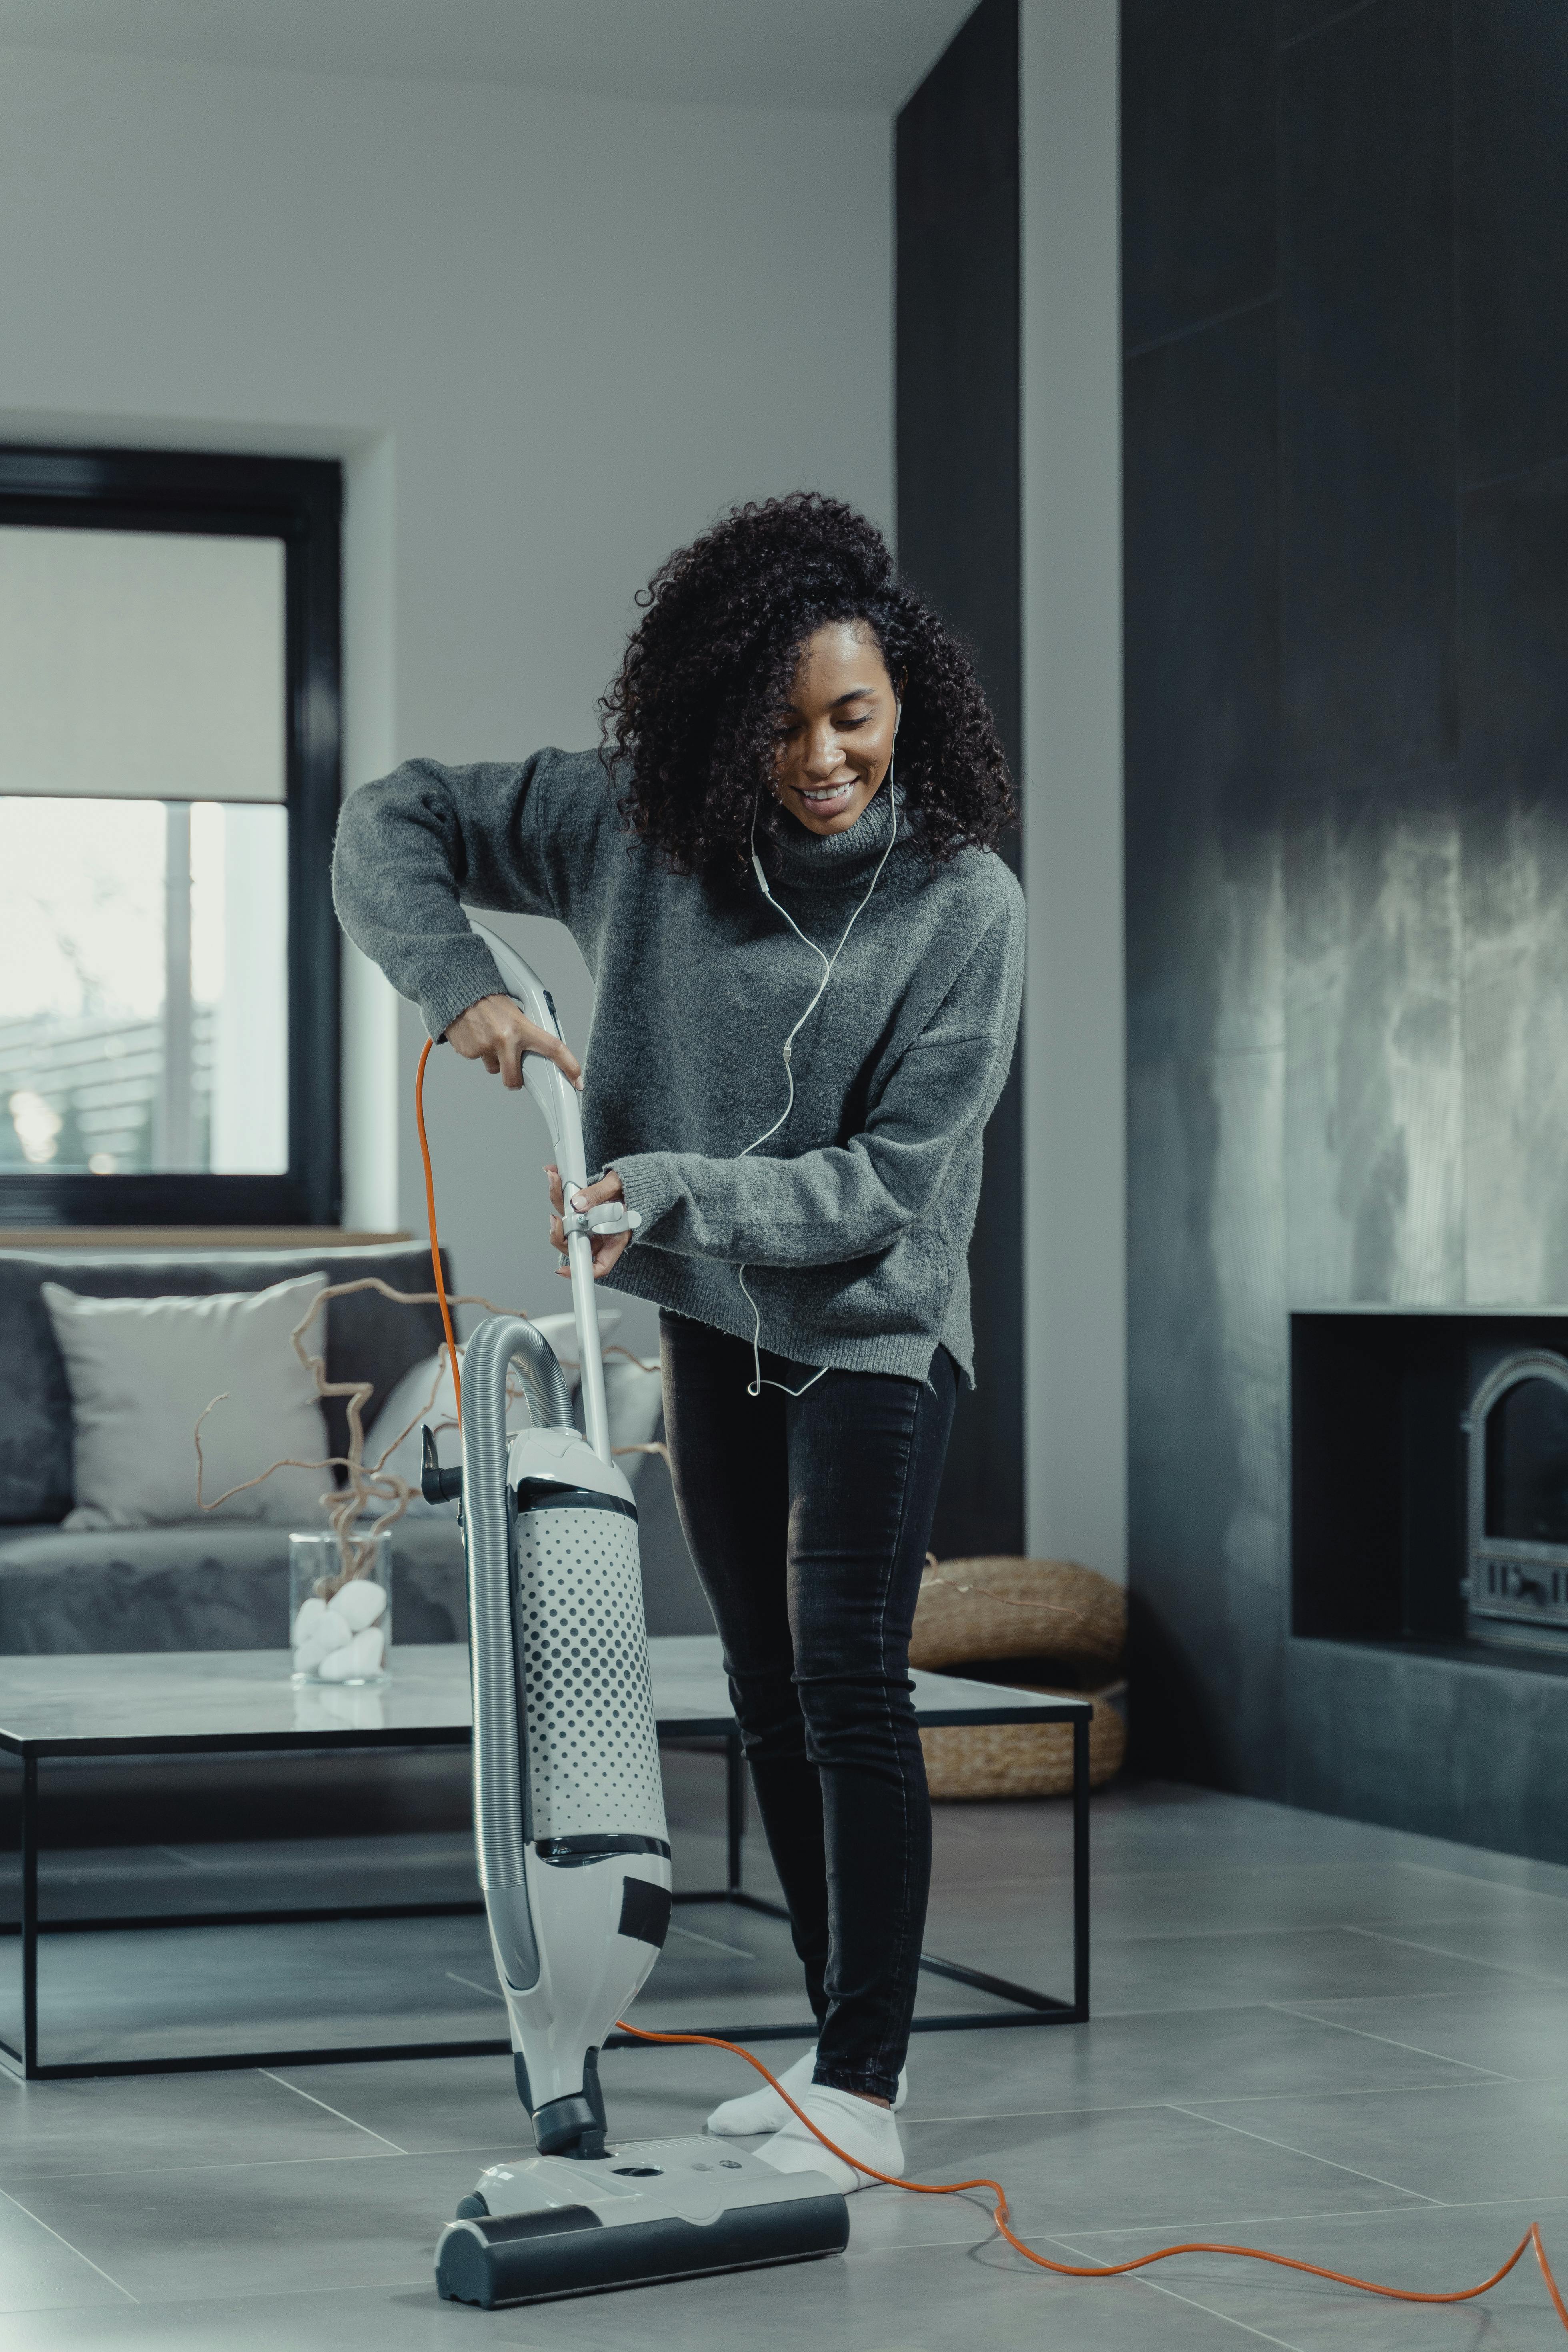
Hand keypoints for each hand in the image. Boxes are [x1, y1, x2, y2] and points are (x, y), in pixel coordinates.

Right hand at [445, 994, 580, 1091]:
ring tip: (488, 1036)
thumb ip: (526, 1032)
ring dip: (493, 1058)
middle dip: (514, 1080)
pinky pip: (477, 1060)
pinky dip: (477, 1051)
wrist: (459, 991)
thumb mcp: (515, 1012)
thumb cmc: (488, 1000)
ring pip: (493, 1068)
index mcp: (522, 1027)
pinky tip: (476, 1035)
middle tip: (512, 1070)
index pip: (553, 1048)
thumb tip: (536, 1049)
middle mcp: (504, 1040)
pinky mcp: (468, 1051)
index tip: (578, 1080)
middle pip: (513, 1079)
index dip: (569, 1066)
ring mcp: (485, 1047)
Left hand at [547, 1165, 632, 1281]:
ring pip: (566, 1223)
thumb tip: (577, 1204)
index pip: (599, 1265)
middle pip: (574, 1245)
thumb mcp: (618, 1186)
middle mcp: (600, 1233)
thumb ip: (598, 1194)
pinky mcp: (582, 1209)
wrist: (635, 1176)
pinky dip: (559, 1192)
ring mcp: (589, 1222)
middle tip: (555, 1219)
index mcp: (615, 1237)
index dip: (581, 1271)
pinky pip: (566, 1205)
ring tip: (554, 1180)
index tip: (562, 1270)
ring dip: (558, 1203)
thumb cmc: (634, 1186)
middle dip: (559, 1233)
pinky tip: (555, 1175)